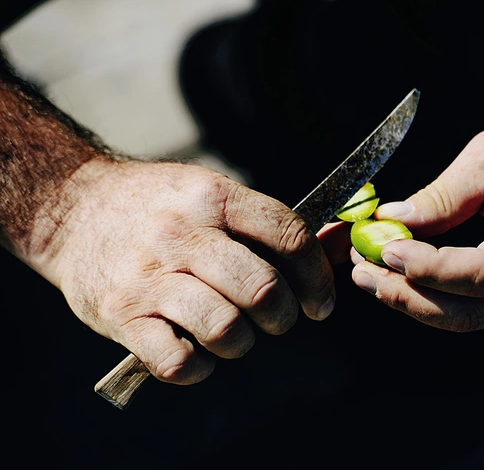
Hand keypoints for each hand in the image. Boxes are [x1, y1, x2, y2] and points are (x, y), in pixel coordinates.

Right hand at [41, 158, 334, 383]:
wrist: (69, 210)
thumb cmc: (156, 206)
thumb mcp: (208, 192)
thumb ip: (267, 223)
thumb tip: (338, 243)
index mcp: (213, 198)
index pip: (288, 235)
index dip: (317, 276)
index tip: (321, 302)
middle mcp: (182, 235)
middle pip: (263, 289)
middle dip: (284, 316)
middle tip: (278, 319)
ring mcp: (149, 277)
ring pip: (225, 328)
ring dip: (243, 343)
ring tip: (235, 333)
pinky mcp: (121, 315)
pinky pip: (177, 361)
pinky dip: (198, 368)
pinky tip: (196, 351)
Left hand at [325, 109, 483, 331]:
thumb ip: (446, 192)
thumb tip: (392, 219)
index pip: (483, 273)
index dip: (430, 268)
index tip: (386, 249)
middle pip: (471, 311)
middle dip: (409, 297)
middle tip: (361, 273)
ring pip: (468, 318)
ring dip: (414, 301)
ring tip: (367, 275)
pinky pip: (474, 306)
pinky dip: (432, 295)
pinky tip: (398, 275)